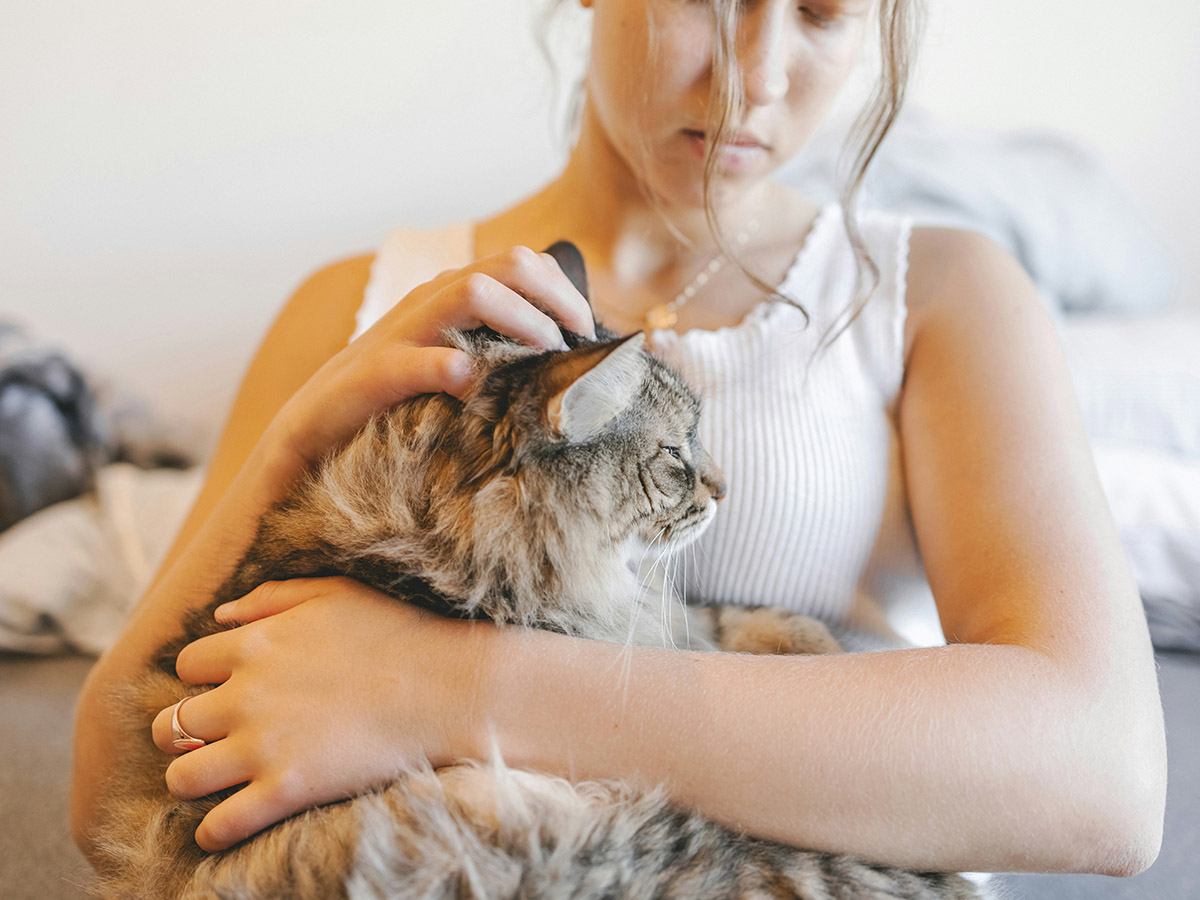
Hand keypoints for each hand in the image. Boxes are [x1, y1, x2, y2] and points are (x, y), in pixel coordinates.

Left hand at [150, 577, 494, 851]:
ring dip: (190, 780)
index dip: (205, 678)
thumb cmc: (398, 632)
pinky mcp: (286, 790)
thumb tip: (220, 614)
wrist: (450, 687)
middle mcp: (246, 695)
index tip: (227, 689)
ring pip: (181, 778)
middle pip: (172, 723)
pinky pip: (218, 826)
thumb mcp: (334, 592)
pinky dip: (212, 832)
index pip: (189, 665)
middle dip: (184, 732)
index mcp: (255, 644)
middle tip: (212, 738)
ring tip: (214, 780)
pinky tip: (222, 826)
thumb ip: (272, 597)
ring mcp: (263, 746)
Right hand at [270, 246, 596, 475]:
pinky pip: (411, 361)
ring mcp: (397, 336)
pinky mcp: (369, 378)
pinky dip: (444, 366)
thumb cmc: (387, 410)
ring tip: (543, 356)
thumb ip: (491, 356)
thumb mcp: (447, 373)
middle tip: (578, 342)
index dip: (563, 291)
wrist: (305, 441)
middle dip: (555, 296)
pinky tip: (469, 382)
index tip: (587, 335)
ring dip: (520, 319)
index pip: (520, 265)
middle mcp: (426, 305)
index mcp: (447, 300)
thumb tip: (556, 364)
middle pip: (506, 265)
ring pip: (468, 293)